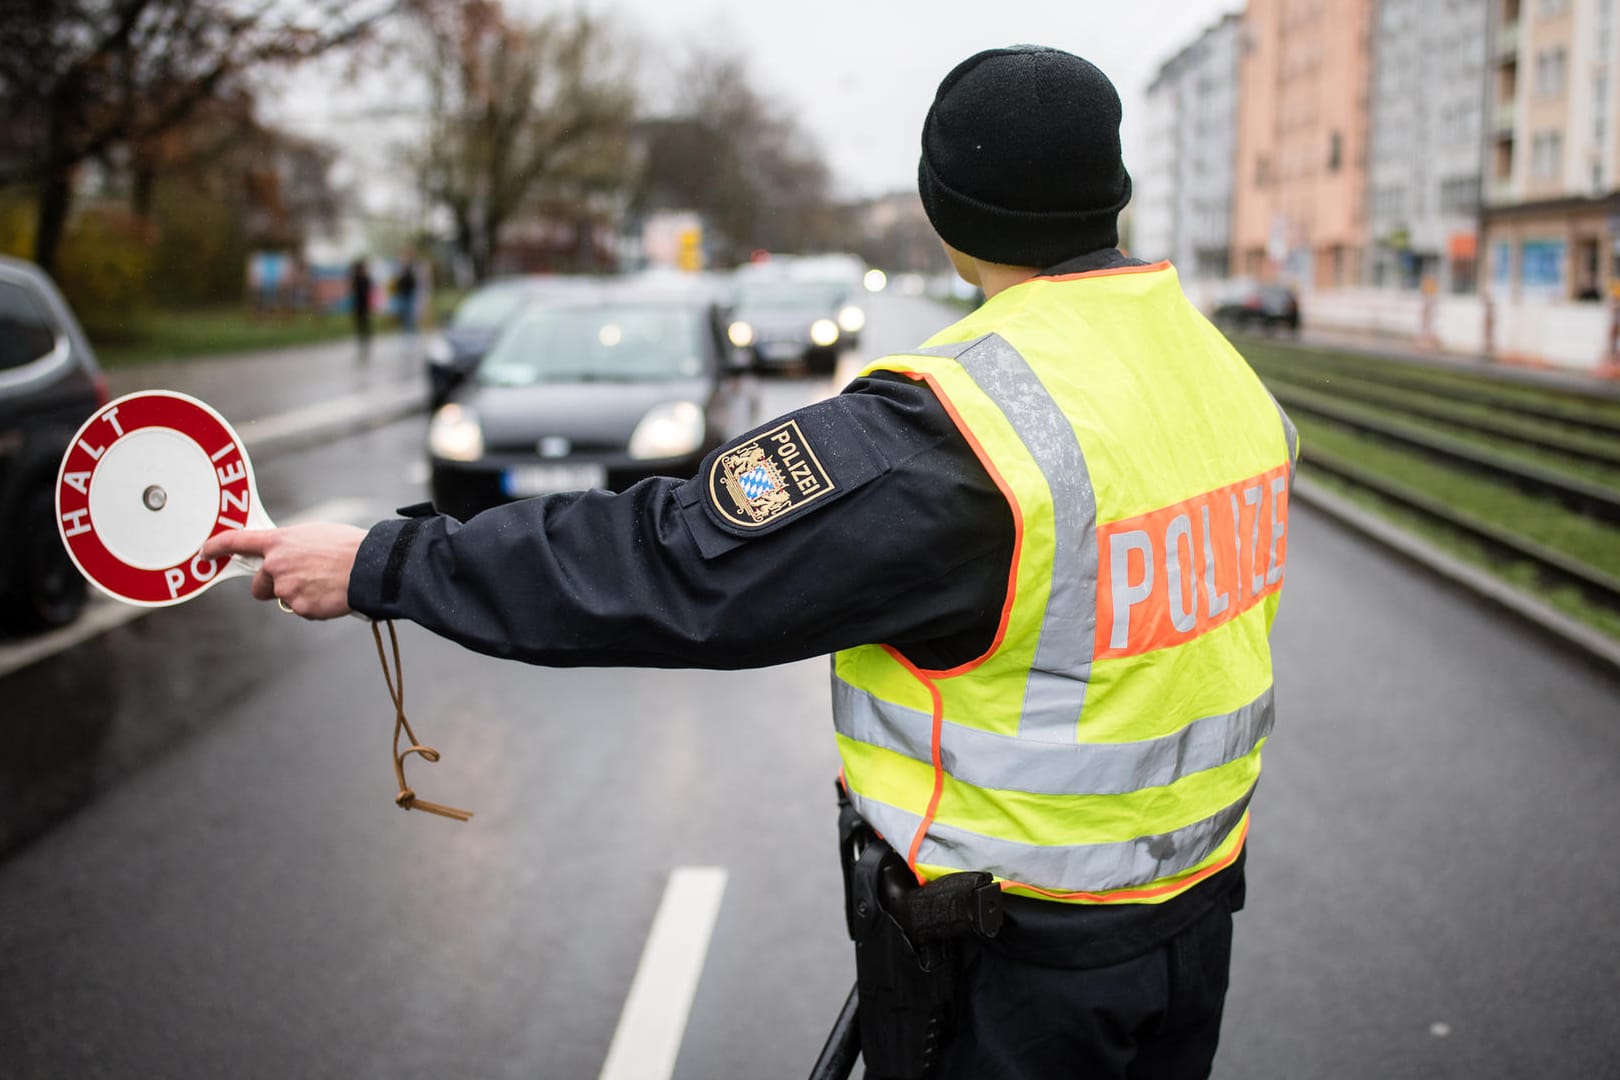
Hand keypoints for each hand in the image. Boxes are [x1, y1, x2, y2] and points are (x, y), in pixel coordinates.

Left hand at [201, 522, 367, 619]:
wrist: (369, 567)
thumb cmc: (348, 545)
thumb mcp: (315, 534)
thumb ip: (291, 545)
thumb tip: (285, 556)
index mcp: (279, 542)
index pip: (237, 541)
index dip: (217, 547)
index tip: (204, 552)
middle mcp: (276, 565)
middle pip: (259, 585)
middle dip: (273, 587)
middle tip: (299, 581)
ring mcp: (286, 589)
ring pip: (285, 598)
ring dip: (301, 594)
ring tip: (327, 582)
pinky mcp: (301, 607)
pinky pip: (303, 609)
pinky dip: (315, 605)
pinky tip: (332, 594)